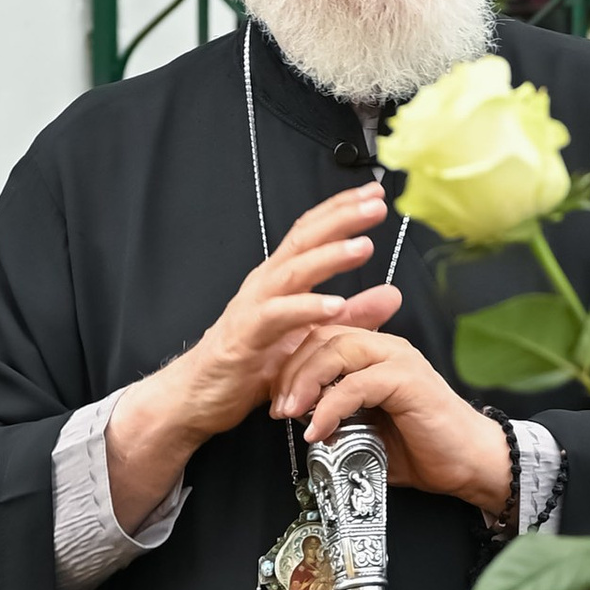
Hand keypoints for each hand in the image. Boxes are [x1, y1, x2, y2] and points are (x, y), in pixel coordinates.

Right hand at [102, 184, 399, 531]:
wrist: (197, 396)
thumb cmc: (251, 363)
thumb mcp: (312, 337)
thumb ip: (352, 317)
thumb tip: (392, 294)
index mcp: (281, 279)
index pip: (313, 232)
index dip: (343, 209)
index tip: (376, 193)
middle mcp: (266, 284)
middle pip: (305, 239)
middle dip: (341, 218)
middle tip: (375, 203)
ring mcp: (254, 307)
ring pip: (292, 271)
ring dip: (328, 256)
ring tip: (363, 247)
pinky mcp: (245, 337)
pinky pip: (277, 317)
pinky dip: (306, 308)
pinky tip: (335, 304)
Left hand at [276, 325, 513, 514]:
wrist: (471, 464)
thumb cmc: (424, 449)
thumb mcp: (366, 430)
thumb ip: (337, 417)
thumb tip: (302, 421)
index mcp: (376, 353)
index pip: (322, 339)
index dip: (292, 365)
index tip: (277, 400)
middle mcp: (387, 348)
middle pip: (323, 338)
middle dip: (291, 372)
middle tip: (277, 408)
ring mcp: (399, 359)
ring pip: (337, 351)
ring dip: (306, 382)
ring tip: (290, 414)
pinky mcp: (408, 380)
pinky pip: (356, 384)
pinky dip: (330, 407)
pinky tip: (318, 429)